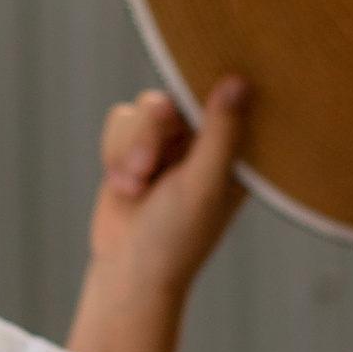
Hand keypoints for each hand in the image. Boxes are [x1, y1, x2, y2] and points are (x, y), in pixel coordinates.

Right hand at [68, 80, 251, 351]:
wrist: (128, 270)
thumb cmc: (176, 237)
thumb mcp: (204, 184)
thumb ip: (220, 133)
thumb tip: (238, 81)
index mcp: (236, 148)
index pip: (230, 96)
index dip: (210, 92)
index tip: (196, 107)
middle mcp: (205, 139)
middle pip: (175, 95)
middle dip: (151, 133)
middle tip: (148, 169)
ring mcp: (169, 141)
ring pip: (143, 106)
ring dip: (129, 148)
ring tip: (134, 187)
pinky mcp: (136, 145)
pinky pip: (120, 119)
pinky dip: (114, 153)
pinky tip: (124, 186)